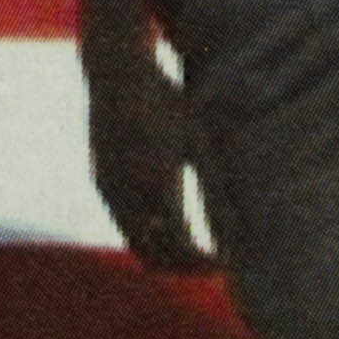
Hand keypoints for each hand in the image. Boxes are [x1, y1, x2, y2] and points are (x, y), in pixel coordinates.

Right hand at [79, 45, 214, 274]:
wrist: (116, 70)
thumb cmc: (168, 101)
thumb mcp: (199, 142)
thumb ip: (216, 193)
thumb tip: (239, 238)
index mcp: (158, 182)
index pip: (182, 248)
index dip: (204, 264)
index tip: (227, 265)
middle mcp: (128, 193)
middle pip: (156, 257)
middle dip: (184, 268)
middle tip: (215, 265)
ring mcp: (109, 190)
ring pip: (136, 245)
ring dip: (164, 255)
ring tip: (197, 249)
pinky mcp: (100, 183)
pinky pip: (123, 225)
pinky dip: (147, 236)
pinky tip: (171, 224)